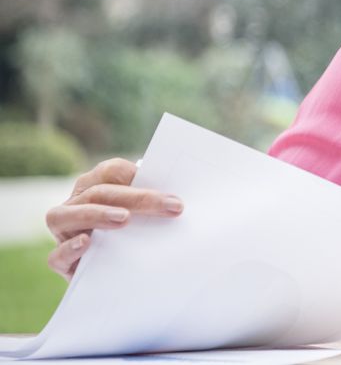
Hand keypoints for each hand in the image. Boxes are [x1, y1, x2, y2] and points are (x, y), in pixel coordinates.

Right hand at [45, 157, 183, 279]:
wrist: (121, 272)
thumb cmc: (137, 232)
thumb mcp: (147, 215)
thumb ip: (156, 203)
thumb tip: (181, 200)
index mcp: (97, 184)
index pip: (111, 171)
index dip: (140, 179)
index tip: (172, 196)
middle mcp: (76, 203)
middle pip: (98, 192)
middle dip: (137, 198)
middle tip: (171, 207)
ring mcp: (64, 231)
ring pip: (65, 215)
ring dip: (96, 214)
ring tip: (124, 219)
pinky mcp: (62, 261)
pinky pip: (55, 255)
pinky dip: (69, 248)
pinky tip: (87, 242)